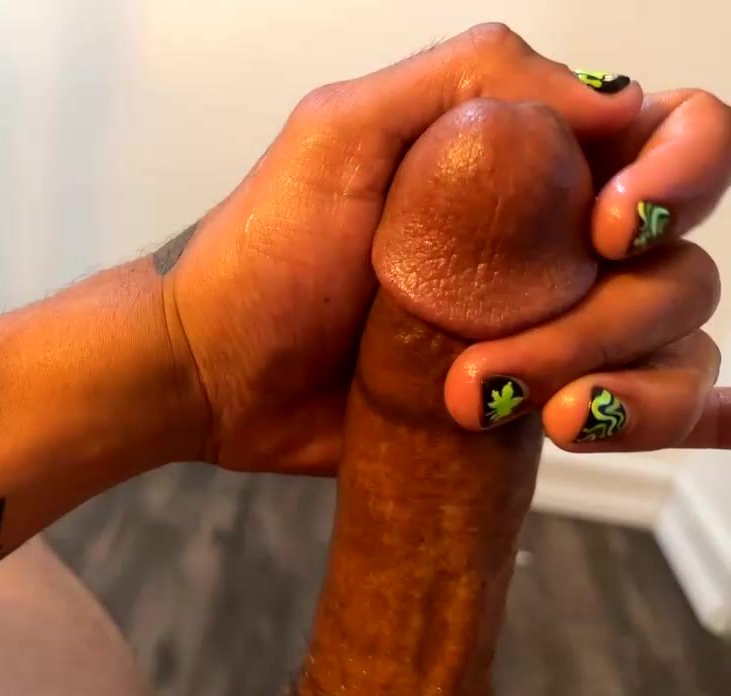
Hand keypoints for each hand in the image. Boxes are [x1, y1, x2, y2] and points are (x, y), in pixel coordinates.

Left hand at [159, 23, 730, 473]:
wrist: (212, 375)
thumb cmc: (259, 256)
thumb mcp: (339, 133)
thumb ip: (470, 79)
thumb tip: (610, 100)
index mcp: (521, 152)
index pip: (667, 131)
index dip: (674, 174)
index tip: (601, 228)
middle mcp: (553, 233)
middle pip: (676, 256)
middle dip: (612, 310)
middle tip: (501, 346)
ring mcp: (549, 322)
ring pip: (671, 338)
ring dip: (603, 375)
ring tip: (484, 400)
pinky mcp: (534, 399)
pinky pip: (650, 406)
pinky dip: (652, 417)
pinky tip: (581, 423)